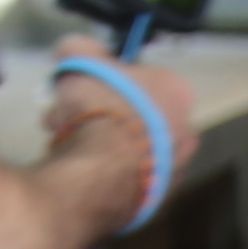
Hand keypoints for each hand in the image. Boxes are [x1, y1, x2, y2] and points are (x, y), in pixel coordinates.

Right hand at [45, 53, 193, 234]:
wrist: (103, 171)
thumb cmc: (100, 106)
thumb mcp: (80, 59)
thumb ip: (79, 48)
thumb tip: (73, 49)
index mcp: (177, 92)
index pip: (140, 80)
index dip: (104, 81)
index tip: (81, 88)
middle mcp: (186, 132)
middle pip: (132, 116)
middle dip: (95, 115)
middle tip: (65, 116)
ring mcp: (174, 170)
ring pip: (126, 149)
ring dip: (94, 144)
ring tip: (62, 143)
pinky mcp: (154, 199)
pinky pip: (124, 177)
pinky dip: (102, 172)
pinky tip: (77, 169)